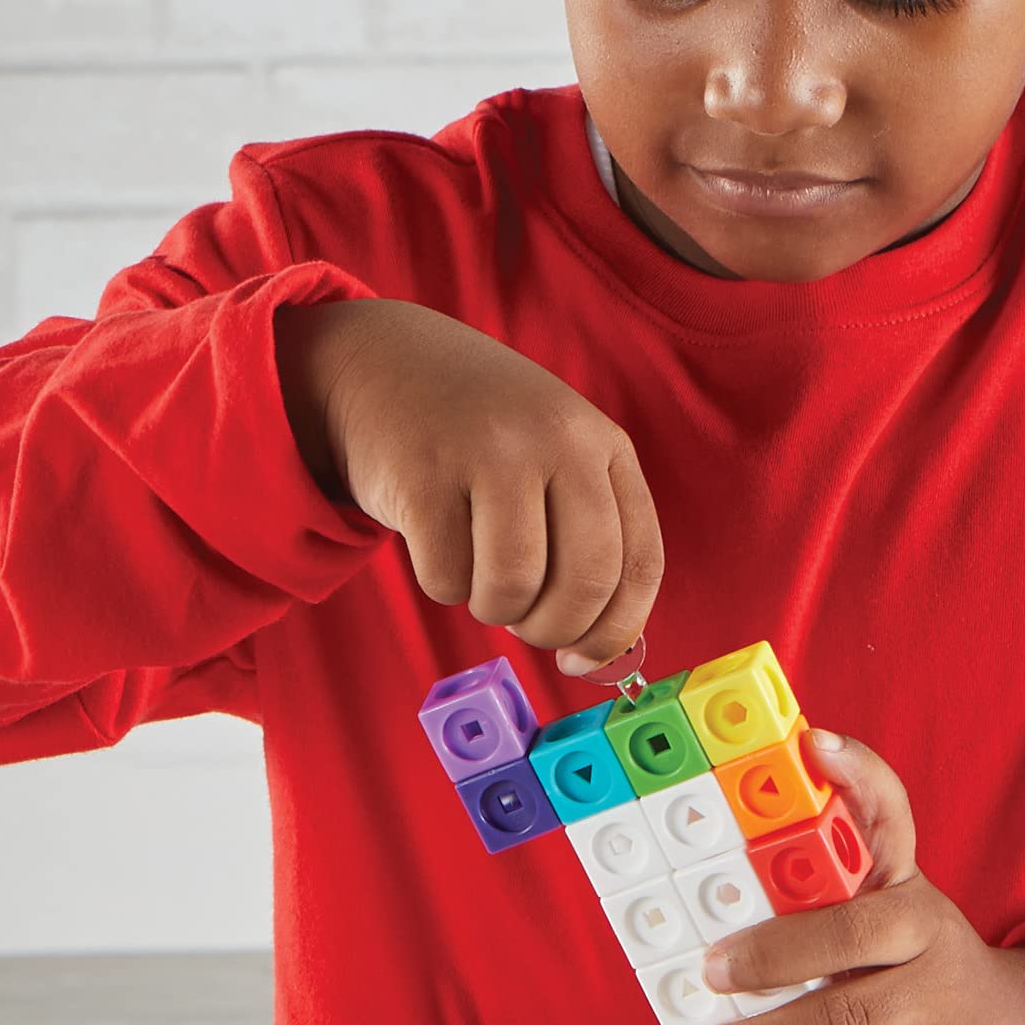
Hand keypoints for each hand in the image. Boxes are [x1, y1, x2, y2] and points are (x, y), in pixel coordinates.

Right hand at [274, 299, 662, 671]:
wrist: (385, 363)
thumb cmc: (480, 438)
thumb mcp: (554, 457)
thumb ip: (588, 534)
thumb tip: (602, 651)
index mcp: (603, 444)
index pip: (639, 561)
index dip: (616, 631)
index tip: (584, 660)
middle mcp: (557, 440)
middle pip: (585, 583)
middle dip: (553, 630)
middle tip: (525, 627)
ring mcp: (490, 452)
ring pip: (513, 588)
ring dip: (494, 610)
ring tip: (479, 578)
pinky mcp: (423, 474)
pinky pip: (446, 577)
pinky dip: (442, 584)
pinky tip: (435, 542)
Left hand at [692, 729, 1024, 1024]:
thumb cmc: (923, 971)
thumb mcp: (888, 915)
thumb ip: (824, 889)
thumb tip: (730, 870)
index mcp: (906, 886)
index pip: (889, 817)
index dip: (857, 776)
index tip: (816, 744)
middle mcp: (930, 934)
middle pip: (849, 933)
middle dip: (770, 954)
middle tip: (711, 971)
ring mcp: (941, 1005)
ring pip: (847, 1018)